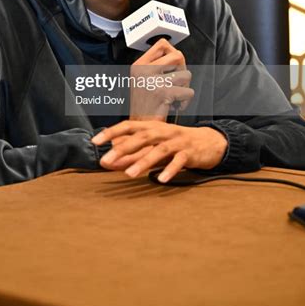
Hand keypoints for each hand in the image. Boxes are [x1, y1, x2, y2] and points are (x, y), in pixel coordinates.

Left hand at [92, 121, 227, 181]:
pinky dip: (170, 170)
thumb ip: (132, 155)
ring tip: (129, 174)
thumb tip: (108, 162)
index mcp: (152, 127)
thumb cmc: (176, 144)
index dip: (111, 132)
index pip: (128, 126)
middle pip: (141, 137)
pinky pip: (179, 161)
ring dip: (143, 162)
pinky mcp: (190, 153)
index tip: (95, 141)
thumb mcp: (153, 148)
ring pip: (159, 150)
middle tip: (106, 160)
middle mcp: (163, 131)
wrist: (209, 142)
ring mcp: (177, 141)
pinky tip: (161, 179)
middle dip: (123, 148)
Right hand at [129, 38, 193, 120]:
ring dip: (185, 87)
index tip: (174, 65)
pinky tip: (176, 105)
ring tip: (176, 95)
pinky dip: (186, 101)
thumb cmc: (144, 105)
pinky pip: (188, 92)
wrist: (140, 126)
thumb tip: (177, 55)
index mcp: (138, 64)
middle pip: (177, 56)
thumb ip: (155, 66)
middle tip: (178, 82)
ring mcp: (153, 81)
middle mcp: (144, 70)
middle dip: (183, 69)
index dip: (173, 53)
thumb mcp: (141, 79)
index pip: (162, 44)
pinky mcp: (163, 93)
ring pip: (186, 74)